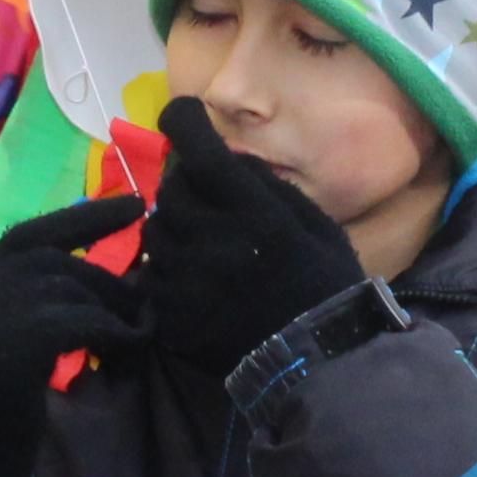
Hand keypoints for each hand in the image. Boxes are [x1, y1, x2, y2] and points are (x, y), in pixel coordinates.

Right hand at [0, 193, 145, 476]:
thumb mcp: (2, 348)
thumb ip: (34, 307)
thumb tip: (108, 278)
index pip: (30, 234)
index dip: (85, 217)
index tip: (136, 204)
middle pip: (58, 262)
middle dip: (110, 282)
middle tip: (143, 306)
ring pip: (74, 289)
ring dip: (116, 311)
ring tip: (134, 337)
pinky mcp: (9, 348)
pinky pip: (82, 322)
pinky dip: (116, 334)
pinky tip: (127, 351)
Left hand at [134, 98, 372, 384]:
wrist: (318, 360)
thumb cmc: (324, 283)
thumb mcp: (315, 222)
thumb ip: (268, 185)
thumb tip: (226, 156)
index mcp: (255, 213)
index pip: (200, 150)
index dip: (183, 121)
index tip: (182, 116)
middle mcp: (214, 240)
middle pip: (171, 190)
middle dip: (186, 188)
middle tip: (207, 204)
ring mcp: (188, 280)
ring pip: (155, 231)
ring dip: (173, 228)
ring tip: (201, 245)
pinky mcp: (171, 315)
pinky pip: (151, 274)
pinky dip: (167, 270)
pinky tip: (194, 281)